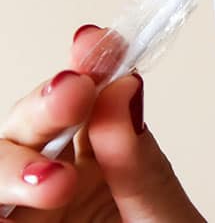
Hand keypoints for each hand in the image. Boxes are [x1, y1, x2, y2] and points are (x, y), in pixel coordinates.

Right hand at [0, 25, 205, 221]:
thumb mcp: (163, 209)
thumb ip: (139, 159)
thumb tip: (123, 85)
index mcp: (107, 158)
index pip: (88, 100)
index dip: (89, 65)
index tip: (97, 42)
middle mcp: (63, 178)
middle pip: (31, 125)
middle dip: (44, 104)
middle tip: (73, 94)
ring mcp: (35, 209)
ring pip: (2, 162)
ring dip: (13, 162)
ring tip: (54, 180)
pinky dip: (0, 202)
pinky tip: (16, 205)